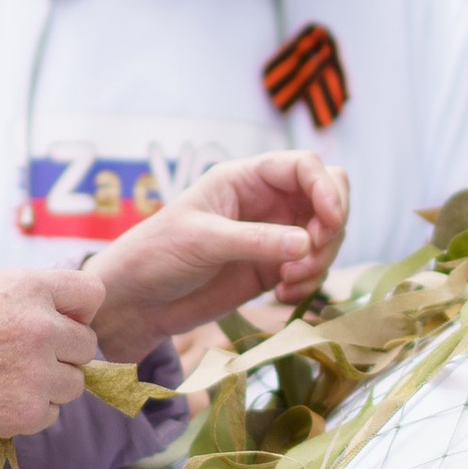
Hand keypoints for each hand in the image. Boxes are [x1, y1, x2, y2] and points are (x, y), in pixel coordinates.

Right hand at [0, 267, 104, 442]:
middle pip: (86, 345)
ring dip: (49, 386)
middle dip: (63, 354)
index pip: (91, 293)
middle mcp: (40, 326)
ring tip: (5, 382)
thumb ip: (24, 299)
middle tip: (25, 360)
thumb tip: (59, 314)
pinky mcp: (27, 411)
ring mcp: (37, 371)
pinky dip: (29, 413)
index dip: (79, 311)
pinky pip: (51, 414)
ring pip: (74, 384)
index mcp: (27, 287)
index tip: (62, 323)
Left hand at [92, 153, 348, 362]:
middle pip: (327, 196)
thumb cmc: (157, 255)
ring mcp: (273, 235)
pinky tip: (282, 297)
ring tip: (287, 283)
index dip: (326, 188)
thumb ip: (255, 241)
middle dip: (331, 226)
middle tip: (311, 256)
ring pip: (325, 235)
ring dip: (320, 261)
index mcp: (245, 179)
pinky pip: (311, 268)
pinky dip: (308, 283)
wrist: (137, 301)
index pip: (304, 167)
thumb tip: (307, 243)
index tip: (331, 222)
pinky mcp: (273, 268)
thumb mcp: (203, 241)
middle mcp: (266, 202)